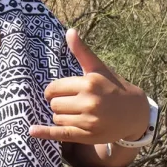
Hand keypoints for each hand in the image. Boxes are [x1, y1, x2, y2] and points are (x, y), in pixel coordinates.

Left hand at [29, 28, 148, 144]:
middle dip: (58, 103)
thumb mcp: (98, 68)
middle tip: (72, 103)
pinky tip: (31, 130)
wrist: (135, 113)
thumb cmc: (113, 87)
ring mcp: (89, 121)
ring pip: (57, 118)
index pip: (54, 88)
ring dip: (61, 116)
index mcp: (89, 84)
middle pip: (54, 104)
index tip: (60, 92)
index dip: (53, 91)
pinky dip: (45, 133)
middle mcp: (89, 102)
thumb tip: (70, 31)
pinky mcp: (88, 136)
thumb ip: (82, 52)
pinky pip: (61, 134)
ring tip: (78, 113)